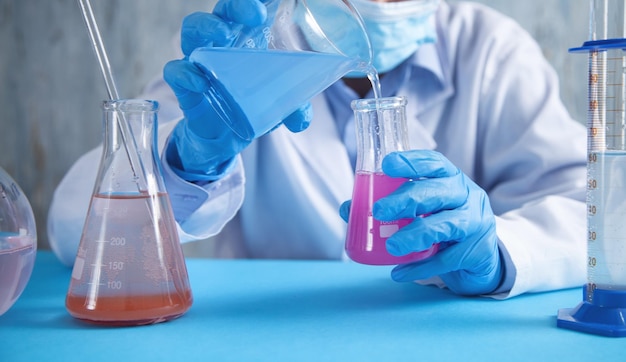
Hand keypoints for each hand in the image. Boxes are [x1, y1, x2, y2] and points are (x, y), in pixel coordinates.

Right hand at [163, 0, 311, 180]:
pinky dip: (185, 73)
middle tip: (257, 15)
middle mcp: (221, 44)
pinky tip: (200, 81)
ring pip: (192, 30)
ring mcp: (201, 62)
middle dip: (237, 6)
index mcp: (246, 40)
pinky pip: (176, 71)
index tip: (271, 0)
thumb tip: (302, 120)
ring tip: (224, 35)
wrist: (223, 137)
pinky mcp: (185, 85)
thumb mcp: (276, 106)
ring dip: (207, 27)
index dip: (255, 0)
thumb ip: (292, 108)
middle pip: (223, 12)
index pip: (248, 10)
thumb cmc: (249, 105)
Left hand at [341, 150, 502, 294]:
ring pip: (446, 226)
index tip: (387, 164)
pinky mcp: (475, 252)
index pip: (436, 163)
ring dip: (415, 235)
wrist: (480, 257)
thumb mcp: (423, 210)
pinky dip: (420, 268)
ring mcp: (475, 224)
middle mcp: (467, 196)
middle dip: (407, 199)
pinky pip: (446, 260)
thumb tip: (349, 209)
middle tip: (380, 211)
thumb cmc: (444, 223)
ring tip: (391, 246)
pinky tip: (398, 272)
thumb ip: (390, 206)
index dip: (412, 162)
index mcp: (451, 179)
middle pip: (438, 192)